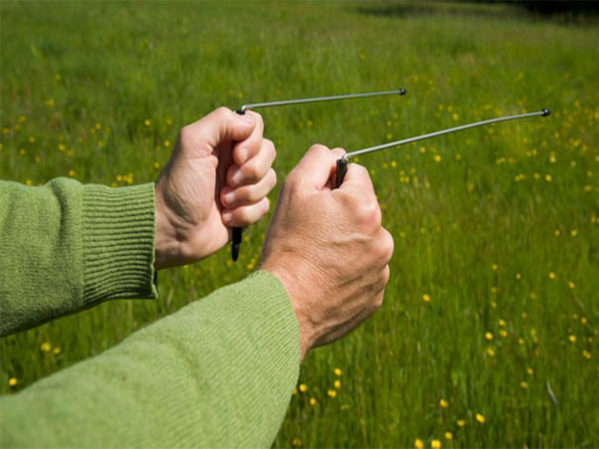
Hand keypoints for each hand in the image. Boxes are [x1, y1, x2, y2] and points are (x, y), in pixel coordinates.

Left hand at [155, 107, 276, 268]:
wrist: (174, 230)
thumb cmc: (179, 186)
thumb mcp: (192, 143)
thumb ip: (221, 121)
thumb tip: (250, 123)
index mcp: (222, 140)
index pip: (256, 125)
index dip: (252, 142)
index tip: (235, 156)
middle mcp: (235, 159)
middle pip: (269, 152)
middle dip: (250, 171)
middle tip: (226, 181)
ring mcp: (243, 185)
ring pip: (270, 180)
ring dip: (245, 194)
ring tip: (222, 202)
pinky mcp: (247, 209)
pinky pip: (265, 205)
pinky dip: (244, 213)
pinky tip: (225, 218)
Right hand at [260, 145, 393, 360]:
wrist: (285, 307)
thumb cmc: (287, 245)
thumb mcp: (294, 190)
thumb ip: (319, 160)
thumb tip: (338, 154)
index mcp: (365, 207)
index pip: (355, 175)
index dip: (331, 186)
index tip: (314, 206)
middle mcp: (382, 237)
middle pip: (362, 210)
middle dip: (341, 215)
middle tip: (312, 235)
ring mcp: (382, 269)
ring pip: (364, 242)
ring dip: (347, 243)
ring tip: (317, 260)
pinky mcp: (376, 295)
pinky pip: (364, 272)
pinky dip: (349, 272)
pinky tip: (325, 279)